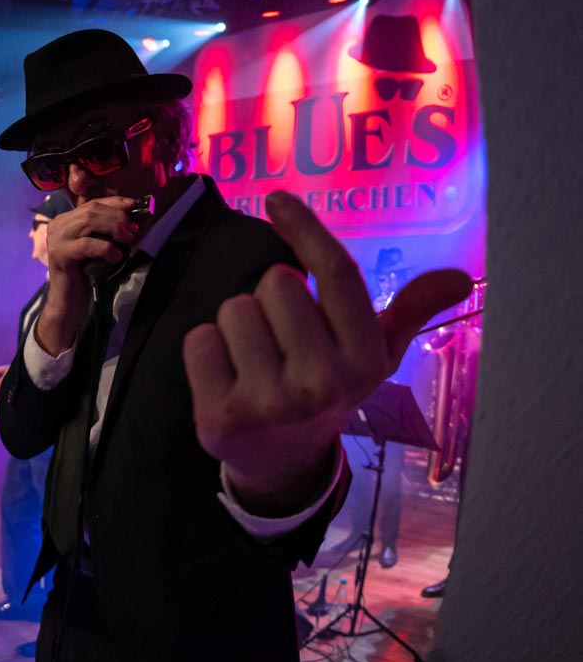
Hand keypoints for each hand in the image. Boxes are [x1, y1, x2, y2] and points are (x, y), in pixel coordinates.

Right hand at [36, 196, 139, 354]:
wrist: (70, 302)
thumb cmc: (87, 274)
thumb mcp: (100, 246)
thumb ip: (109, 230)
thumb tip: (135, 215)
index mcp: (65, 220)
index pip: (92, 203)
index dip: (115, 202)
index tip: (135, 206)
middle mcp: (57, 225)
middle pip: (91, 210)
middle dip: (117, 216)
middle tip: (134, 230)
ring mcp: (55, 239)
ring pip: (88, 222)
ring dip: (113, 228)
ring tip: (128, 240)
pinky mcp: (59, 255)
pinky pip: (86, 244)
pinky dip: (105, 247)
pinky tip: (115, 256)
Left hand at [183, 191, 472, 515]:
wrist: (283, 462)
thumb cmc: (327, 386)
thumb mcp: (373, 354)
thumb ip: (410, 310)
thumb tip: (462, 278)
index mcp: (366, 359)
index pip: (337, 272)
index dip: (305, 228)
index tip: (277, 200)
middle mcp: (323, 383)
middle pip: (275, 281)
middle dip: (271, 298)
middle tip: (281, 337)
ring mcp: (271, 403)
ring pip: (233, 308)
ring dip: (236, 324)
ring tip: (254, 358)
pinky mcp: (222, 417)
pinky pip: (199, 340)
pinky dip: (206, 349)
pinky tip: (225, 376)